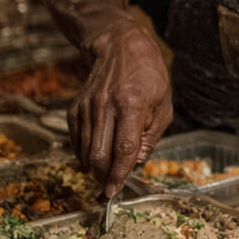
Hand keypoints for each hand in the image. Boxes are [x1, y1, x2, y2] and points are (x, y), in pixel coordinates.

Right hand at [69, 22, 172, 197]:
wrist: (119, 47)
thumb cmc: (148, 76)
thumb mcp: (164, 103)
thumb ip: (152, 135)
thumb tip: (135, 162)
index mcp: (133, 104)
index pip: (124, 147)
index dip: (120, 173)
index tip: (115, 191)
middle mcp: (106, 106)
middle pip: (99, 154)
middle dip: (103, 177)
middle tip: (110, 187)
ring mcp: (87, 107)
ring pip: (84, 151)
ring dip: (94, 169)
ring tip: (105, 174)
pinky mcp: (75, 108)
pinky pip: (76, 141)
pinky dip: (85, 154)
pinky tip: (97, 154)